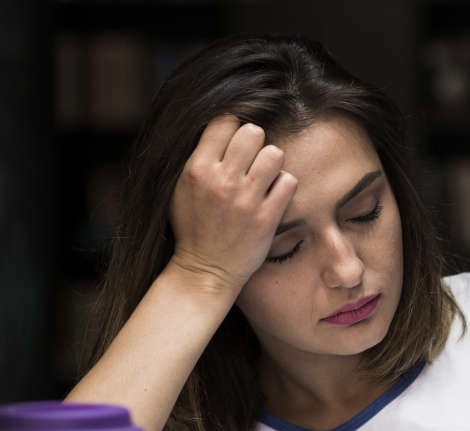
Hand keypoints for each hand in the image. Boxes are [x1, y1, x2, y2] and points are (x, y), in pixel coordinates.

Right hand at [167, 116, 297, 294]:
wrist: (205, 270)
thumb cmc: (193, 227)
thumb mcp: (181, 188)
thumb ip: (199, 158)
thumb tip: (221, 127)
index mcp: (197, 169)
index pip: (224, 121)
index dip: (232, 129)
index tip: (233, 144)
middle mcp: (222, 180)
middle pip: (253, 132)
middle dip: (254, 144)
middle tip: (251, 161)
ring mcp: (246, 199)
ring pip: (275, 153)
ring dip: (272, 163)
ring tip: (264, 177)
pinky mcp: (267, 218)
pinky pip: (289, 182)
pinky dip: (283, 186)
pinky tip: (273, 195)